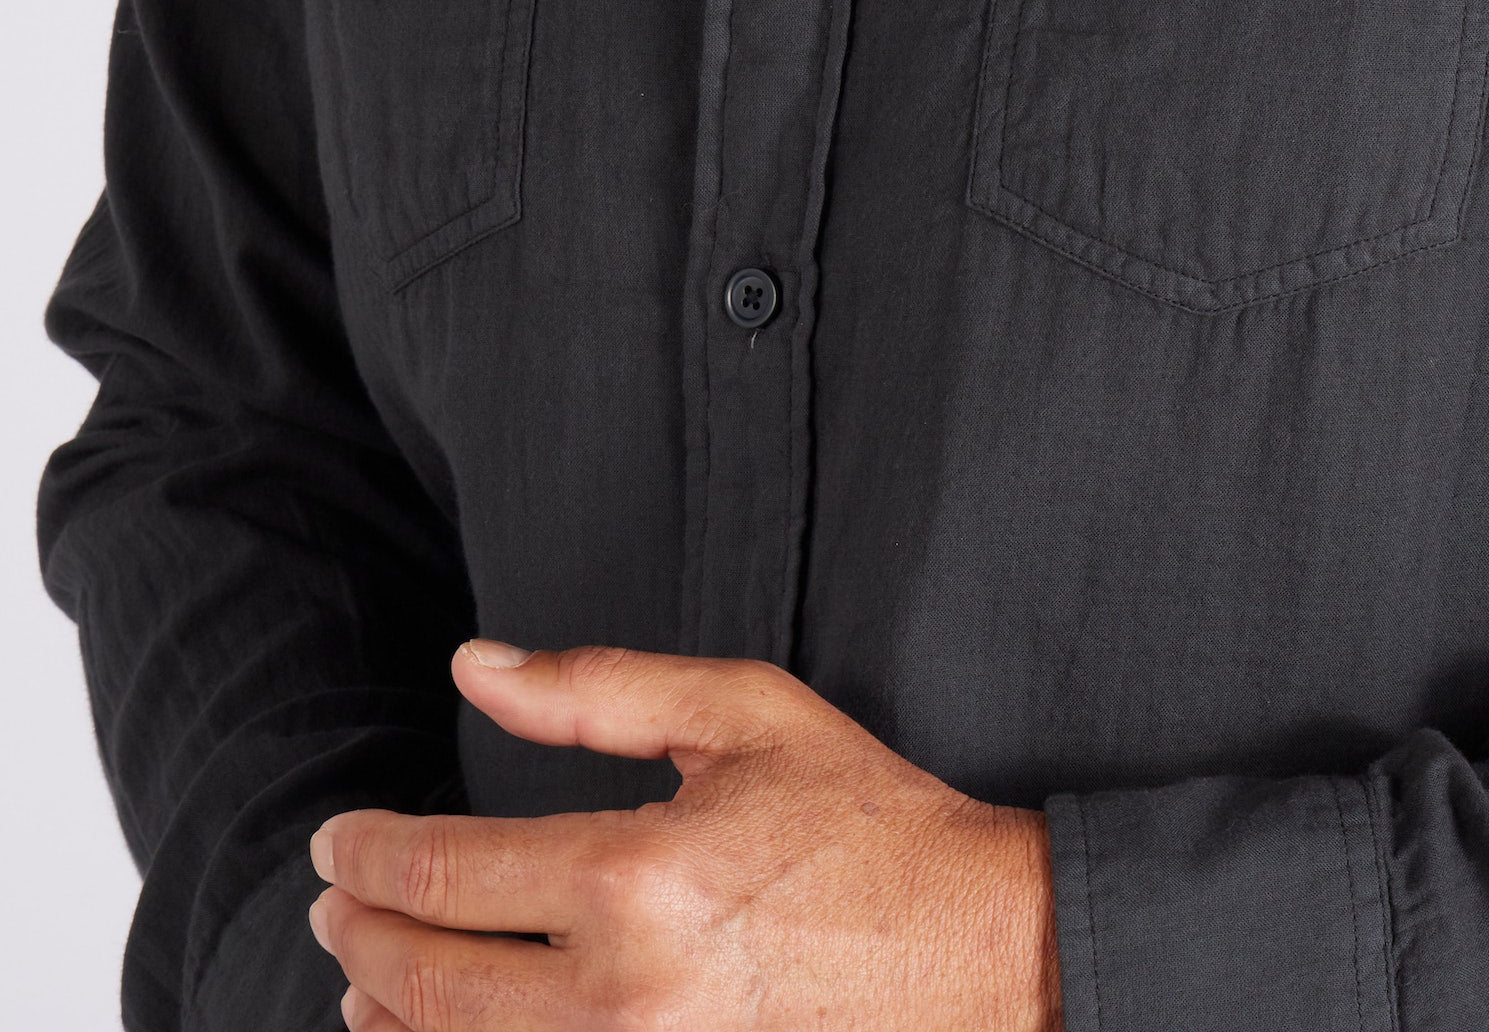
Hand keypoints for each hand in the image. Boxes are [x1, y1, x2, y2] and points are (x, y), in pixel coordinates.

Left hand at [307, 640, 1062, 1031]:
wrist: (978, 949)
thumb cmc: (866, 821)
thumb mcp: (746, 713)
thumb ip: (598, 688)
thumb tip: (475, 665)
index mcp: (635, 876)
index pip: (445, 871)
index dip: (369, 852)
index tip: (338, 837)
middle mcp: (617, 997)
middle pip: (423, 982)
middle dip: (359, 932)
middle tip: (336, 897)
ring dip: (387, 1017)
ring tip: (367, 974)